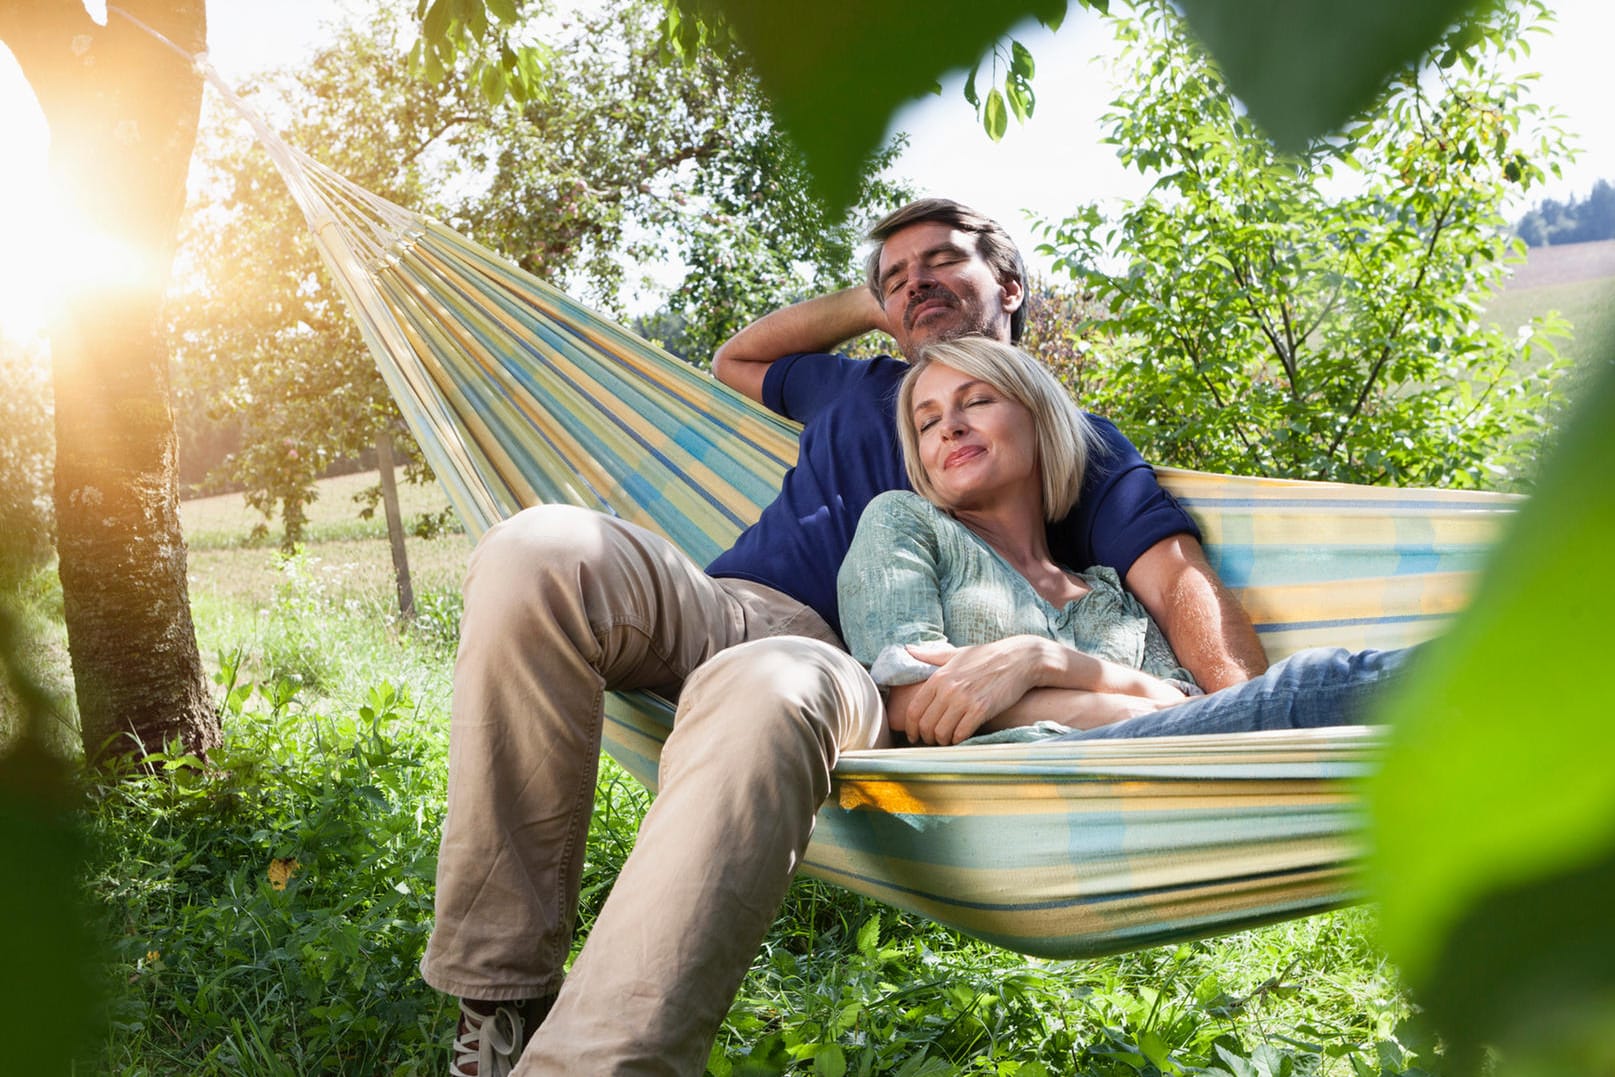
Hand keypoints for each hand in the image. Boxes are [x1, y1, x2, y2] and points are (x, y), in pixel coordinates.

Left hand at [897, 638, 1043, 745]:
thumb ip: (930, 655)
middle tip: (930, 741)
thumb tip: (907, 650)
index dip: (911, 727)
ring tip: (945, 741)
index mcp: (939, 677)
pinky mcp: (981, 709)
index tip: (913, 735)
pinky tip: (960, 738)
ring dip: (941, 741)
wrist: (1019, 659)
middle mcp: (949, 689)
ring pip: (941, 732)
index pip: (914, 709)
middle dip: (926, 737)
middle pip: (925, 724)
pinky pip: (961, 734)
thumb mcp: (956, 654)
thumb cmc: (987, 657)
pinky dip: (958, 740)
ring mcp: (965, 700)